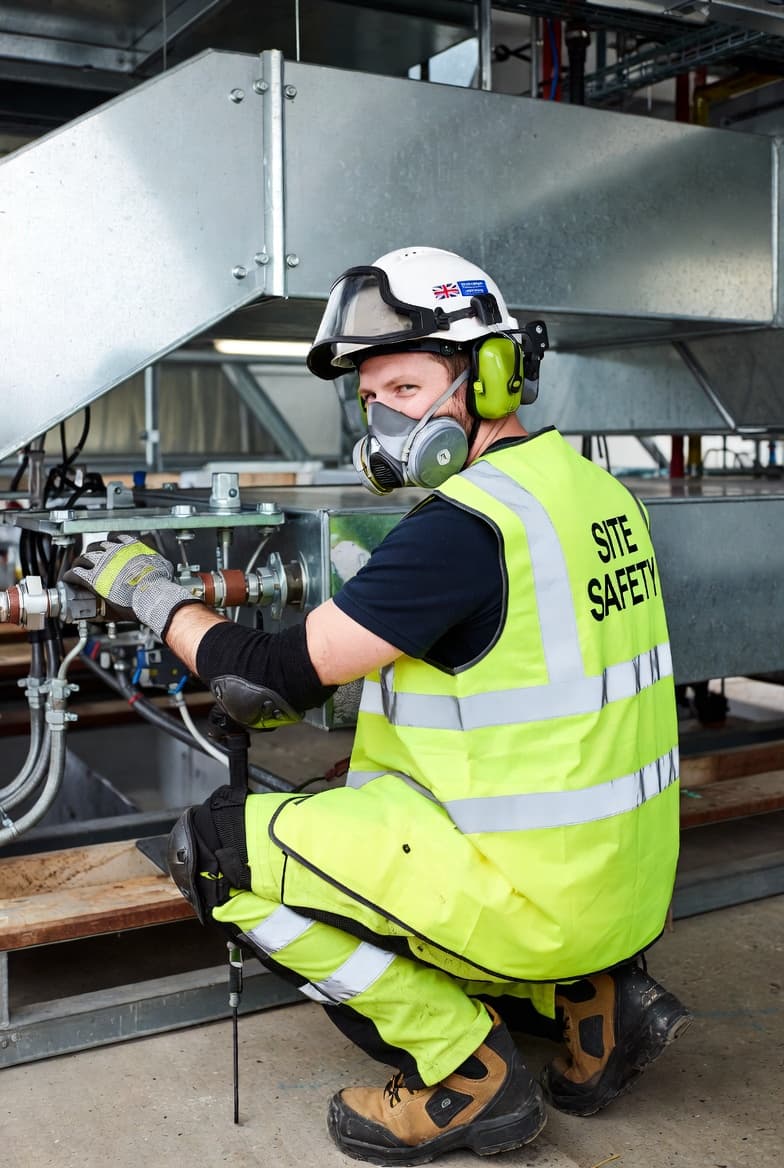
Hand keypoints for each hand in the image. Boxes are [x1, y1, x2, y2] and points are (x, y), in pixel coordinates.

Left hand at [66, 534, 198, 637]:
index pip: (114, 538)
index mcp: (130, 546)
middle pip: (95, 546)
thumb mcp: (162, 565)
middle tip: (89, 559)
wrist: (153, 594)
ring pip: (83, 558)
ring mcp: (102, 564)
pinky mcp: (93, 578)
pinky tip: (68, 578)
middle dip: (91, 552)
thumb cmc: (160, 583)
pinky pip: (76, 573)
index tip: (107, 547)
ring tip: (76, 568)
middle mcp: (114, 551)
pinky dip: (70, 575)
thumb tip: (163, 566)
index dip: (108, 543)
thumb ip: (157, 562)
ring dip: (79, 562)